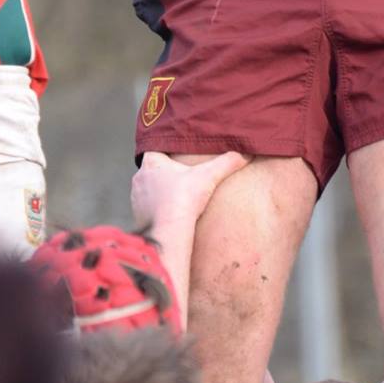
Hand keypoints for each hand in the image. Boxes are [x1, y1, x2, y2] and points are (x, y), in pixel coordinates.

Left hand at [130, 149, 248, 233]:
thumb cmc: (184, 200)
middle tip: (182, 176)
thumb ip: (227, 162)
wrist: (168, 234)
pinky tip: (170, 214)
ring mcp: (136, 198)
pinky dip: (157, 209)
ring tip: (177, 196)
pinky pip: (147, 208)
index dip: (167, 150)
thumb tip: (246, 153)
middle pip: (153, 169)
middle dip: (166, 172)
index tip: (178, 153)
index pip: (156, 148)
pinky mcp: (138, 217)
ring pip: (149, 189)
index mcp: (152, 162)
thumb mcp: (208, 176)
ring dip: (160, 192)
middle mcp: (139, 178)